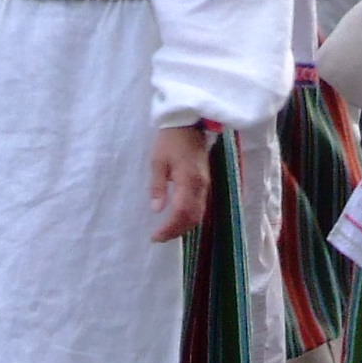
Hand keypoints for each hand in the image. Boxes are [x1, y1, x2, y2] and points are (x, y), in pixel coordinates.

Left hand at [149, 122, 211, 239]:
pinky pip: (201, 207)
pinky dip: (189, 218)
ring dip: (183, 227)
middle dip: (176, 232)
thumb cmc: (170, 141)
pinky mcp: (206, 183)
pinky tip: (177, 219)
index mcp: (188, 180)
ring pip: (199, 215)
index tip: (155, 236)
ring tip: (166, 231)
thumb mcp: (158, 162)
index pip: (181, 212)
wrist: (189, 124)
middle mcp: (201, 186)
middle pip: (193, 218)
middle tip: (159, 237)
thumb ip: (158, 187)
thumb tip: (156, 210)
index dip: (169, 228)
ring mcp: (206, 185)